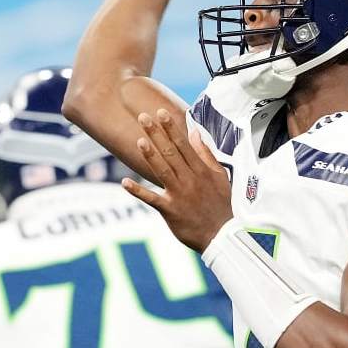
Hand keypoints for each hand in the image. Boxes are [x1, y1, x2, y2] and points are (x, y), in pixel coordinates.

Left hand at [121, 108, 232, 251]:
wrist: (222, 235)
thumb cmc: (221, 204)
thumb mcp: (219, 176)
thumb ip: (206, 154)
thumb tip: (195, 132)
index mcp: (201, 170)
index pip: (184, 145)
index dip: (171, 128)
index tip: (161, 113)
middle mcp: (189, 180)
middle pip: (171, 153)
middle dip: (157, 134)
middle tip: (142, 117)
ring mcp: (179, 195)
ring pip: (162, 171)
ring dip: (150, 156)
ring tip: (139, 140)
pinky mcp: (170, 211)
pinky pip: (151, 199)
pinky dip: (138, 191)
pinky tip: (125, 182)